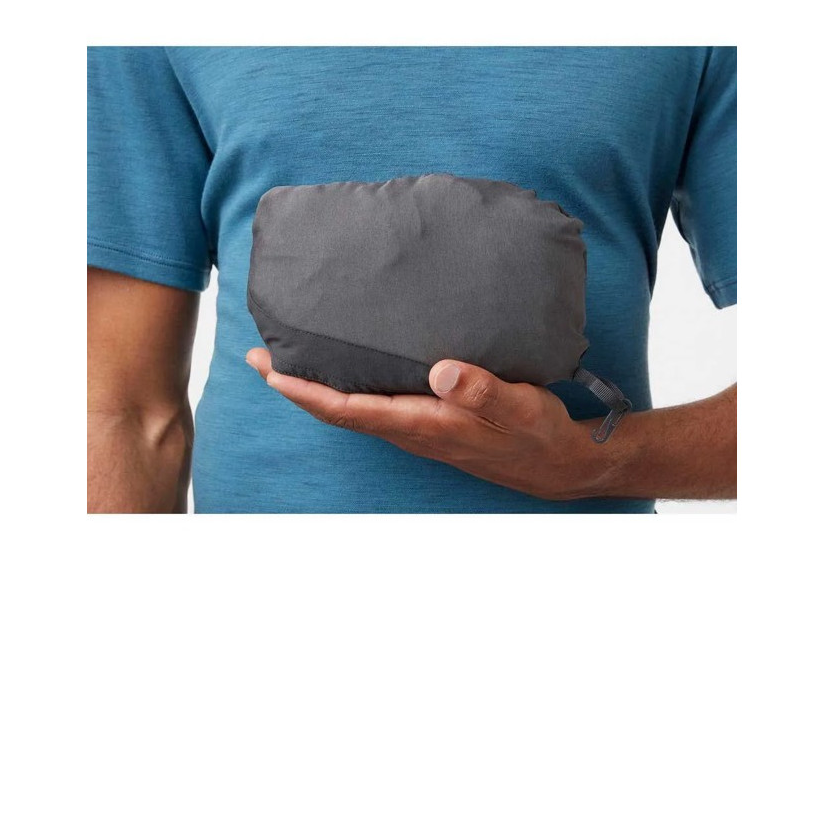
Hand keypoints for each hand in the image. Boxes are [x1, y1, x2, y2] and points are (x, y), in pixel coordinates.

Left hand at [245, 349, 613, 501]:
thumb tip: (441, 370)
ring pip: (353, 408)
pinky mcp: (429, 421)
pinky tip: (349, 364)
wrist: (558, 462)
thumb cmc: (537, 433)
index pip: (350, 410)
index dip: (307, 393)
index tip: (271, 372)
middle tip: (260, 355)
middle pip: (338, 410)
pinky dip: (348, 385)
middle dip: (295, 385)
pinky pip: (375, 404)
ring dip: (317, 386)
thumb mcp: (519, 406)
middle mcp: (411, 430)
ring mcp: (417, 429)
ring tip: (290, 355)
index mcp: (424, 424)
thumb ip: (482, 389)